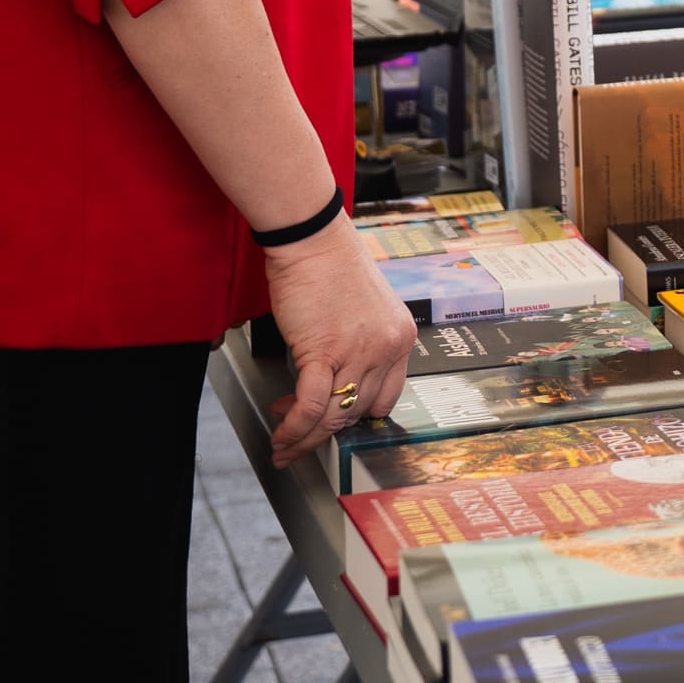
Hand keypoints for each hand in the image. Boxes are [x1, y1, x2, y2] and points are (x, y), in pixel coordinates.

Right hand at [261, 218, 413, 466]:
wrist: (311, 239)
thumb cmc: (329, 266)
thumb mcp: (364, 311)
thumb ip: (360, 347)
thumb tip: (334, 385)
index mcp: (401, 337)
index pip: (386, 398)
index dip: (355, 417)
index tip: (333, 424)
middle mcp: (387, 346)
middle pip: (357, 411)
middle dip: (324, 433)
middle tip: (300, 439)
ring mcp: (360, 350)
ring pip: (334, 415)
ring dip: (304, 437)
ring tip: (284, 443)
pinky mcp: (325, 351)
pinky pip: (311, 405)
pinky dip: (294, 427)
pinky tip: (282, 433)